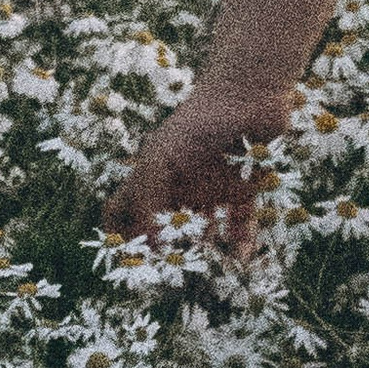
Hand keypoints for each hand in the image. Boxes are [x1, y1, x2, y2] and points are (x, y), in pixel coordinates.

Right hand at [100, 80, 293, 254]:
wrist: (248, 92)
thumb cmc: (197, 124)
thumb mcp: (160, 162)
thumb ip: (148, 204)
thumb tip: (149, 249)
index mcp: (151, 176)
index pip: (121, 211)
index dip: (120, 235)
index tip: (129, 261)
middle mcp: (178, 184)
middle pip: (164, 227)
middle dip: (165, 252)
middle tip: (172, 275)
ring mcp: (212, 187)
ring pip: (204, 231)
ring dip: (205, 252)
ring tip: (209, 272)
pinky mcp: (245, 187)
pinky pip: (241, 223)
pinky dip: (242, 241)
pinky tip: (242, 257)